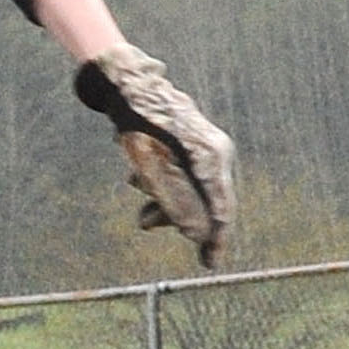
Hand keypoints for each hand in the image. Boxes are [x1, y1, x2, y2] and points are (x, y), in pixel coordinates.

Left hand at [74, 44, 236, 268]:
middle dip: (173, 214)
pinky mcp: (186, 146)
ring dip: (159, 196)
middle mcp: (215, 153)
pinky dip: (157, 181)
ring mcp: (202, 148)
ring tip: (133, 181)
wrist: (126, 84)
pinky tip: (134, 173)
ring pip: (186, 189)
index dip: (215, 239)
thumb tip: (196, 234)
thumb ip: (177, 203)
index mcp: (214, 157)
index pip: (222, 208)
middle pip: (203, 201)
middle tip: (145, 221)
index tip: (210, 264)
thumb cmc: (141, 126)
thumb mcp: (154, 168)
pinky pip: (177, 176)